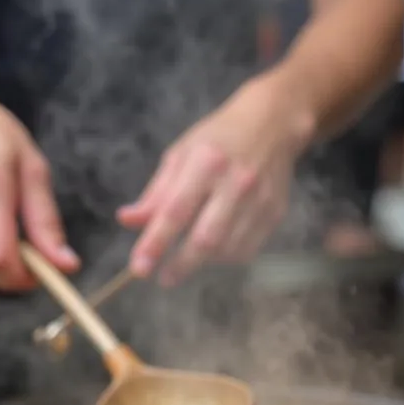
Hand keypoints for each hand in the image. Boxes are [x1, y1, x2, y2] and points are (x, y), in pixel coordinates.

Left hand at [117, 75, 311, 284]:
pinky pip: (247, 249)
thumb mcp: (180, 155)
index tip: (139, 268)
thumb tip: (128, 221)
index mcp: (206, 163)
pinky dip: (226, 256)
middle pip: (206, 238)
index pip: (175, 211)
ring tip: (189, 257)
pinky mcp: (275, 213)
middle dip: (181, 265)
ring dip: (204, 261)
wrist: (273, 124)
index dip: (155, 243)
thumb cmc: (219, 139)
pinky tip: (215, 248)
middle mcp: (236, 183)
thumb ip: (156, 193)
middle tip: (163, 279)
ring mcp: (260, 200)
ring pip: (227, 249)